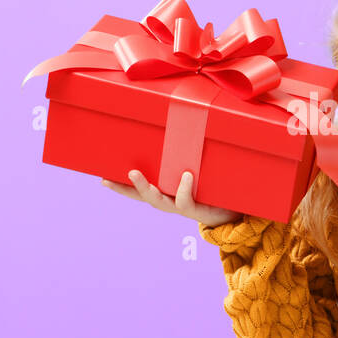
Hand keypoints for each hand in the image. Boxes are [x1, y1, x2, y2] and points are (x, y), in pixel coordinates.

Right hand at [102, 170, 243, 226]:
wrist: (234, 209)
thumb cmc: (214, 187)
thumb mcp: (198, 170)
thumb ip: (187, 157)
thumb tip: (179, 127)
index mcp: (167, 192)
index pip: (138, 191)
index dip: (121, 187)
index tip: (102, 179)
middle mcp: (170, 201)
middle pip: (144, 197)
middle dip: (127, 187)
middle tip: (110, 179)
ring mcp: (182, 207)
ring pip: (159, 201)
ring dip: (146, 188)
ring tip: (136, 174)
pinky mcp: (197, 210)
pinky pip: (185, 201)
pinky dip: (184, 188)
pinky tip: (185, 175)